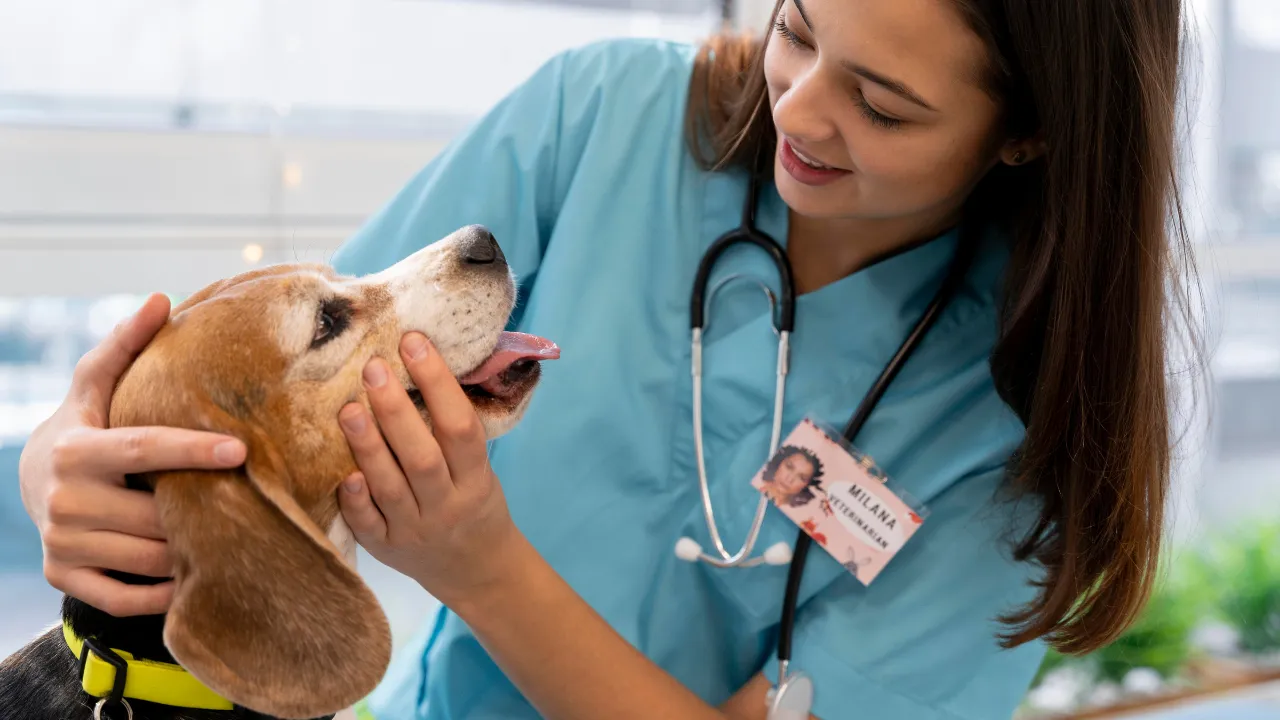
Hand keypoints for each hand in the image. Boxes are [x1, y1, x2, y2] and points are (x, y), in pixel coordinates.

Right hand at [17, 293, 247, 616]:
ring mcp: (63, 543)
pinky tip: (195, 575)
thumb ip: (125, 345)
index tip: (241, 450)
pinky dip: (164, 592)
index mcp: (77, 450)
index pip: (144, 450)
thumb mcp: (95, 384)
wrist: (32, 483)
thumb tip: (161, 299)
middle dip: (202, 511)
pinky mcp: (65, 576)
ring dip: (193, 551)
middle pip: (154, 512)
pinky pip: (127, 596)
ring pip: (149, 557)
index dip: (192, 451)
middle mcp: (65, 500)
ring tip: (232, 536)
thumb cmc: (84, 425)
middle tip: (251, 504)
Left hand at [338, 332, 520, 605]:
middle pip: (422, 457)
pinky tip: (342, 473)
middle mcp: (447, 505)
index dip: (438, 383)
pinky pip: (369, 525)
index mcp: (476, 479)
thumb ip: (453, 432)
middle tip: (373, 367)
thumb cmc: (473, 500)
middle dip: (396, 410)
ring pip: (392, 487)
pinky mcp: (387, 549)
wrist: (475, 569)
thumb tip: (417, 363)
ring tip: (346, 407)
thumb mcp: (480, 468)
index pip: (460, 427)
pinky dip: (356, 500)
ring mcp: (415, 530)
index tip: (414, 343)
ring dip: (368, 445)